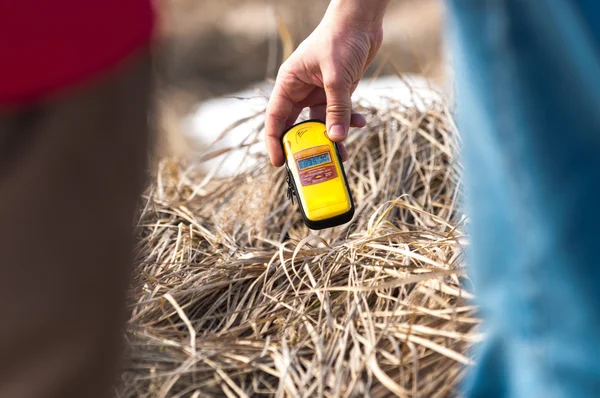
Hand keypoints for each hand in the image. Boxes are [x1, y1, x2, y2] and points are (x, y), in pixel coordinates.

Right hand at [265, 7, 384, 166]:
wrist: (361, 20)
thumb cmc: (341, 39)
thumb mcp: (337, 77)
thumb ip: (337, 109)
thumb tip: (336, 140)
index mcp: (289, 83)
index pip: (275, 118)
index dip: (274, 142)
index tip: (279, 163)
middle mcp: (300, 89)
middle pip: (296, 126)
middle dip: (305, 146)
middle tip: (311, 166)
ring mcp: (319, 92)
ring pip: (321, 123)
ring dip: (332, 139)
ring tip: (342, 156)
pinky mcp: (337, 92)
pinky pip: (339, 114)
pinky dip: (349, 121)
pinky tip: (361, 123)